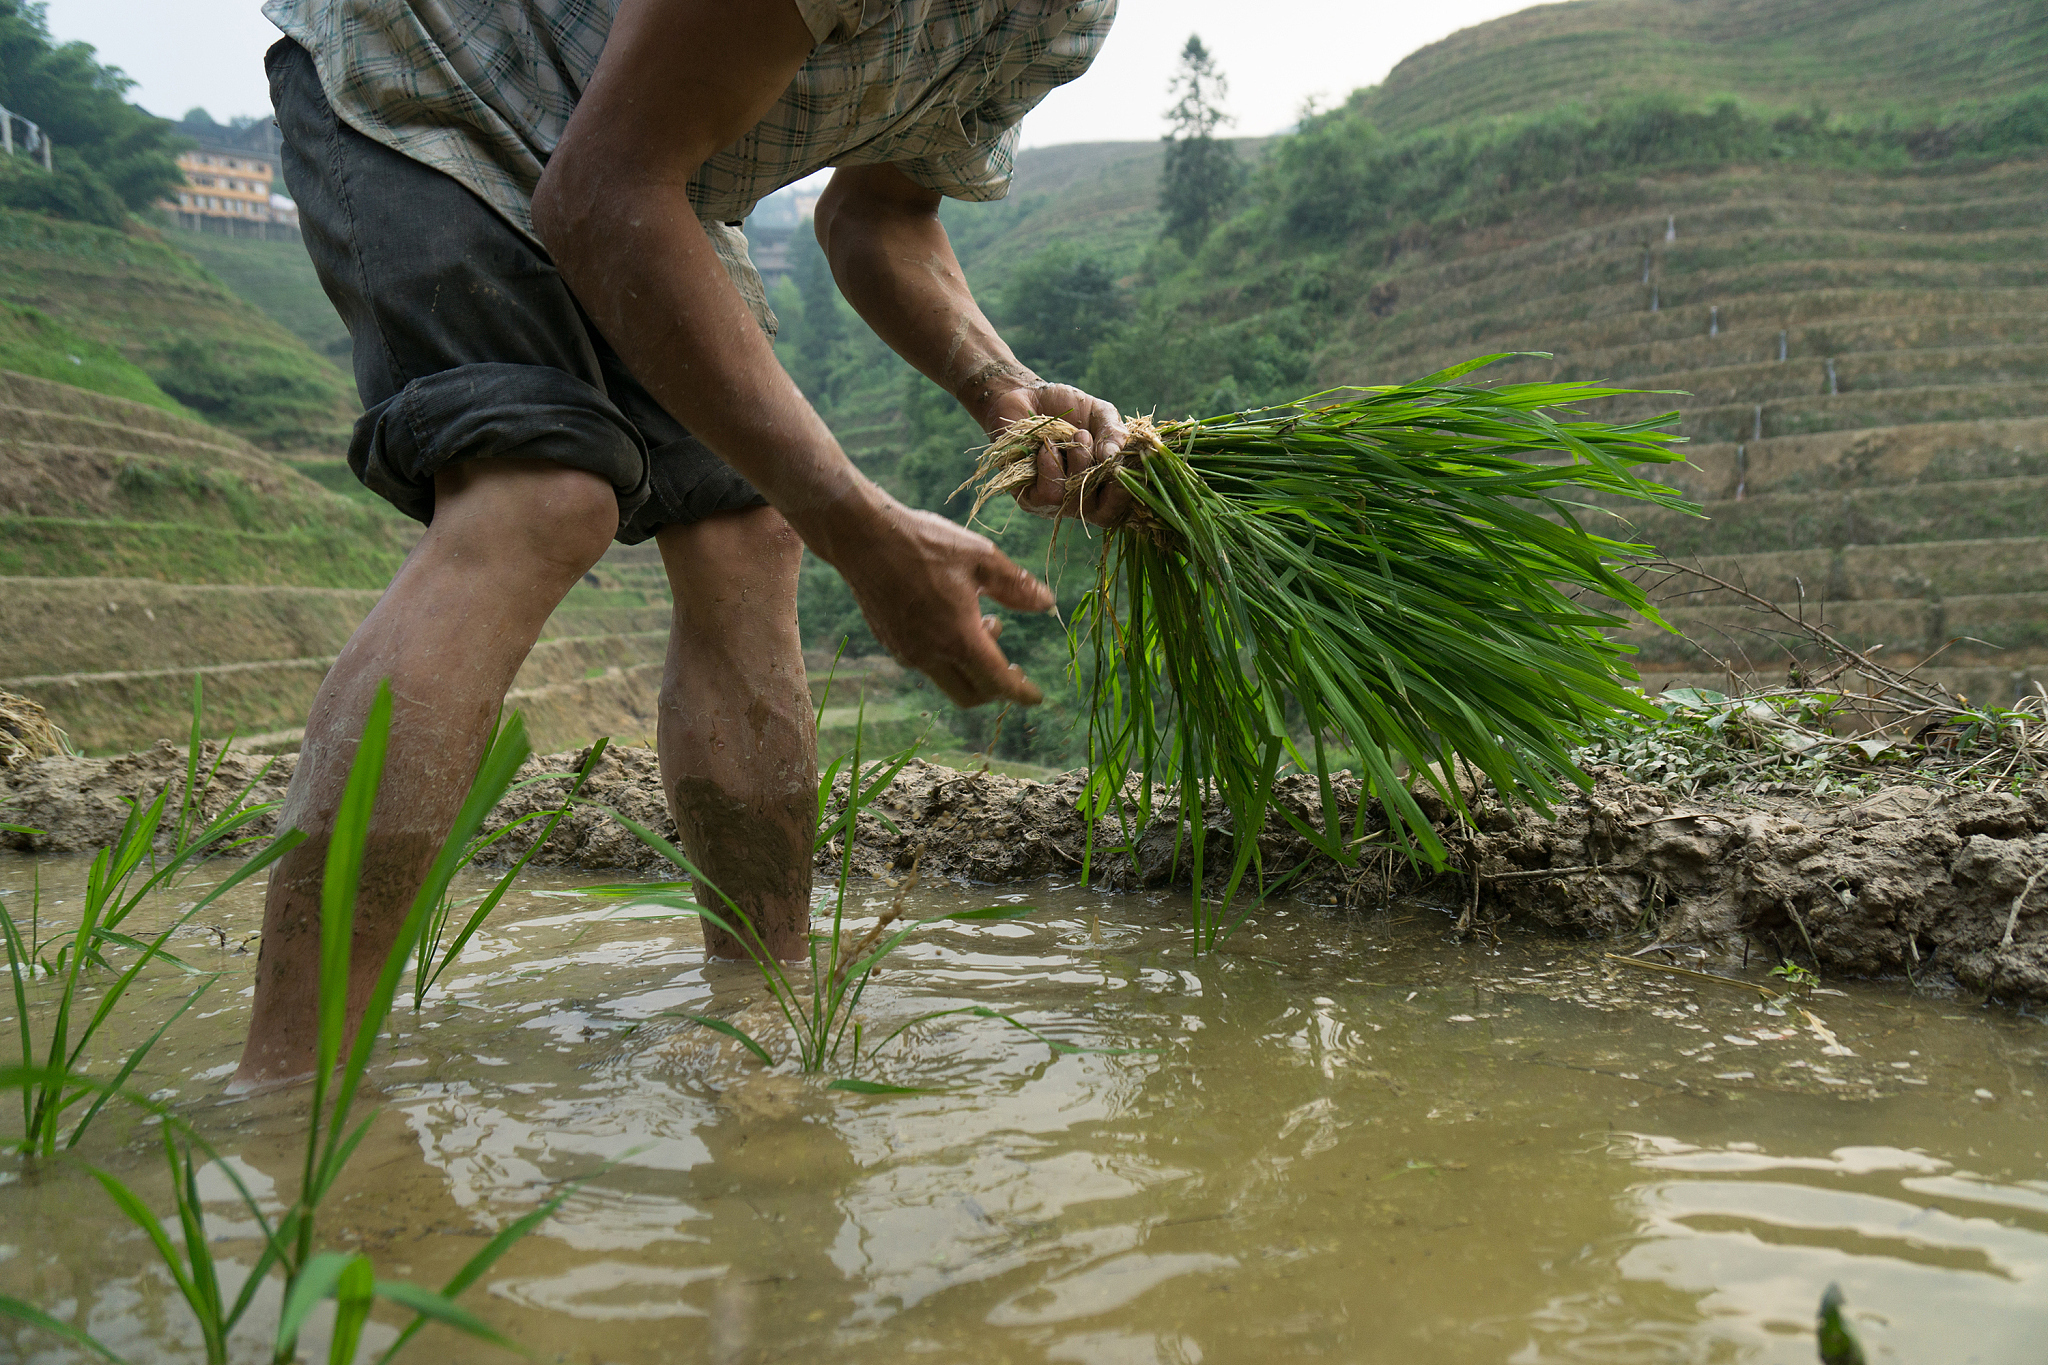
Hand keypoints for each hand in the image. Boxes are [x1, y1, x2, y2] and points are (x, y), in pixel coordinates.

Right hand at [834, 495, 1053, 706]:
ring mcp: (906, 651)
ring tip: (983, 624)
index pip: (997, 682)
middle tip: (1012, 667)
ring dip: (971, 666)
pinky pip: (925, 663)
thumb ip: (1016, 586)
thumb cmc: (925, 542)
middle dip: (995, 688)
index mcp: (958, 637)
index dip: (1021, 694)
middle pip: (970, 695)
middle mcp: (929, 654)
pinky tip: (952, 620)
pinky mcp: (890, 642)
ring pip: (946, 680)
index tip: (1036, 697)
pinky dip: (947, 655)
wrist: (863, 536)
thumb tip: (1047, 604)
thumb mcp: (981, 557)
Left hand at [979, 382, 1131, 526]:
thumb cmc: (1068, 409)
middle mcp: (1081, 500)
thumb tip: (1114, 456)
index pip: (1119, 509)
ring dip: (1077, 463)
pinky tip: (1047, 445)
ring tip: (1073, 435)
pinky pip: (1048, 494)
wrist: (1027, 396)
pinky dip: (1051, 464)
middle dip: (1099, 472)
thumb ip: (1114, 432)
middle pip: (1100, 513)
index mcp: (1103, 486)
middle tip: (1086, 437)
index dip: (1124, 495)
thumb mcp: (1100, 415)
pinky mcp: (1030, 498)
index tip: (1121, 466)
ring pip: (1072, 500)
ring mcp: (1055, 503)